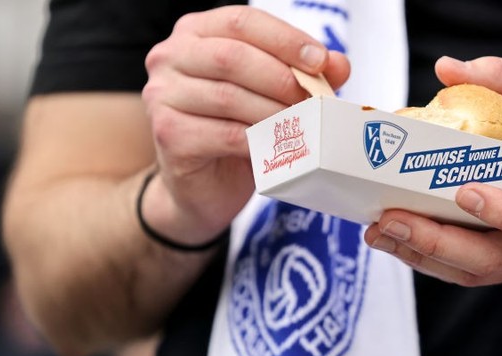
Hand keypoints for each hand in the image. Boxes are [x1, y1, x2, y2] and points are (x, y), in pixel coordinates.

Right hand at [141, 5, 350, 243]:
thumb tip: (338, 63)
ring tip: (304, 126)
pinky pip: (226, 134)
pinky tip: (279, 147)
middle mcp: (169, 58)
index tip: (320, 61)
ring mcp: (162, 96)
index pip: (241, 21)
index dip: (284, 39)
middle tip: (315, 101)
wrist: (203, 188)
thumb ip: (303, 74)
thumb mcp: (271, 97)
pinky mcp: (169, 135)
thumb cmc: (236, 133)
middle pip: (233, 56)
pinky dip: (260, 141)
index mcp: (195, 34)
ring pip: (230, 96)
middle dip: (282, 78)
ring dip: (275, 112)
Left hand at [364, 56, 501, 284]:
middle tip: (390, 219)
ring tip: (380, 231)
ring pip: (475, 272)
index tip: (463, 192)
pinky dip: (431, 258)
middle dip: (436, 241)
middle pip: (494, 258)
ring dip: (423, 255)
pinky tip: (398, 239)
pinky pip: (470, 272)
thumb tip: (446, 70)